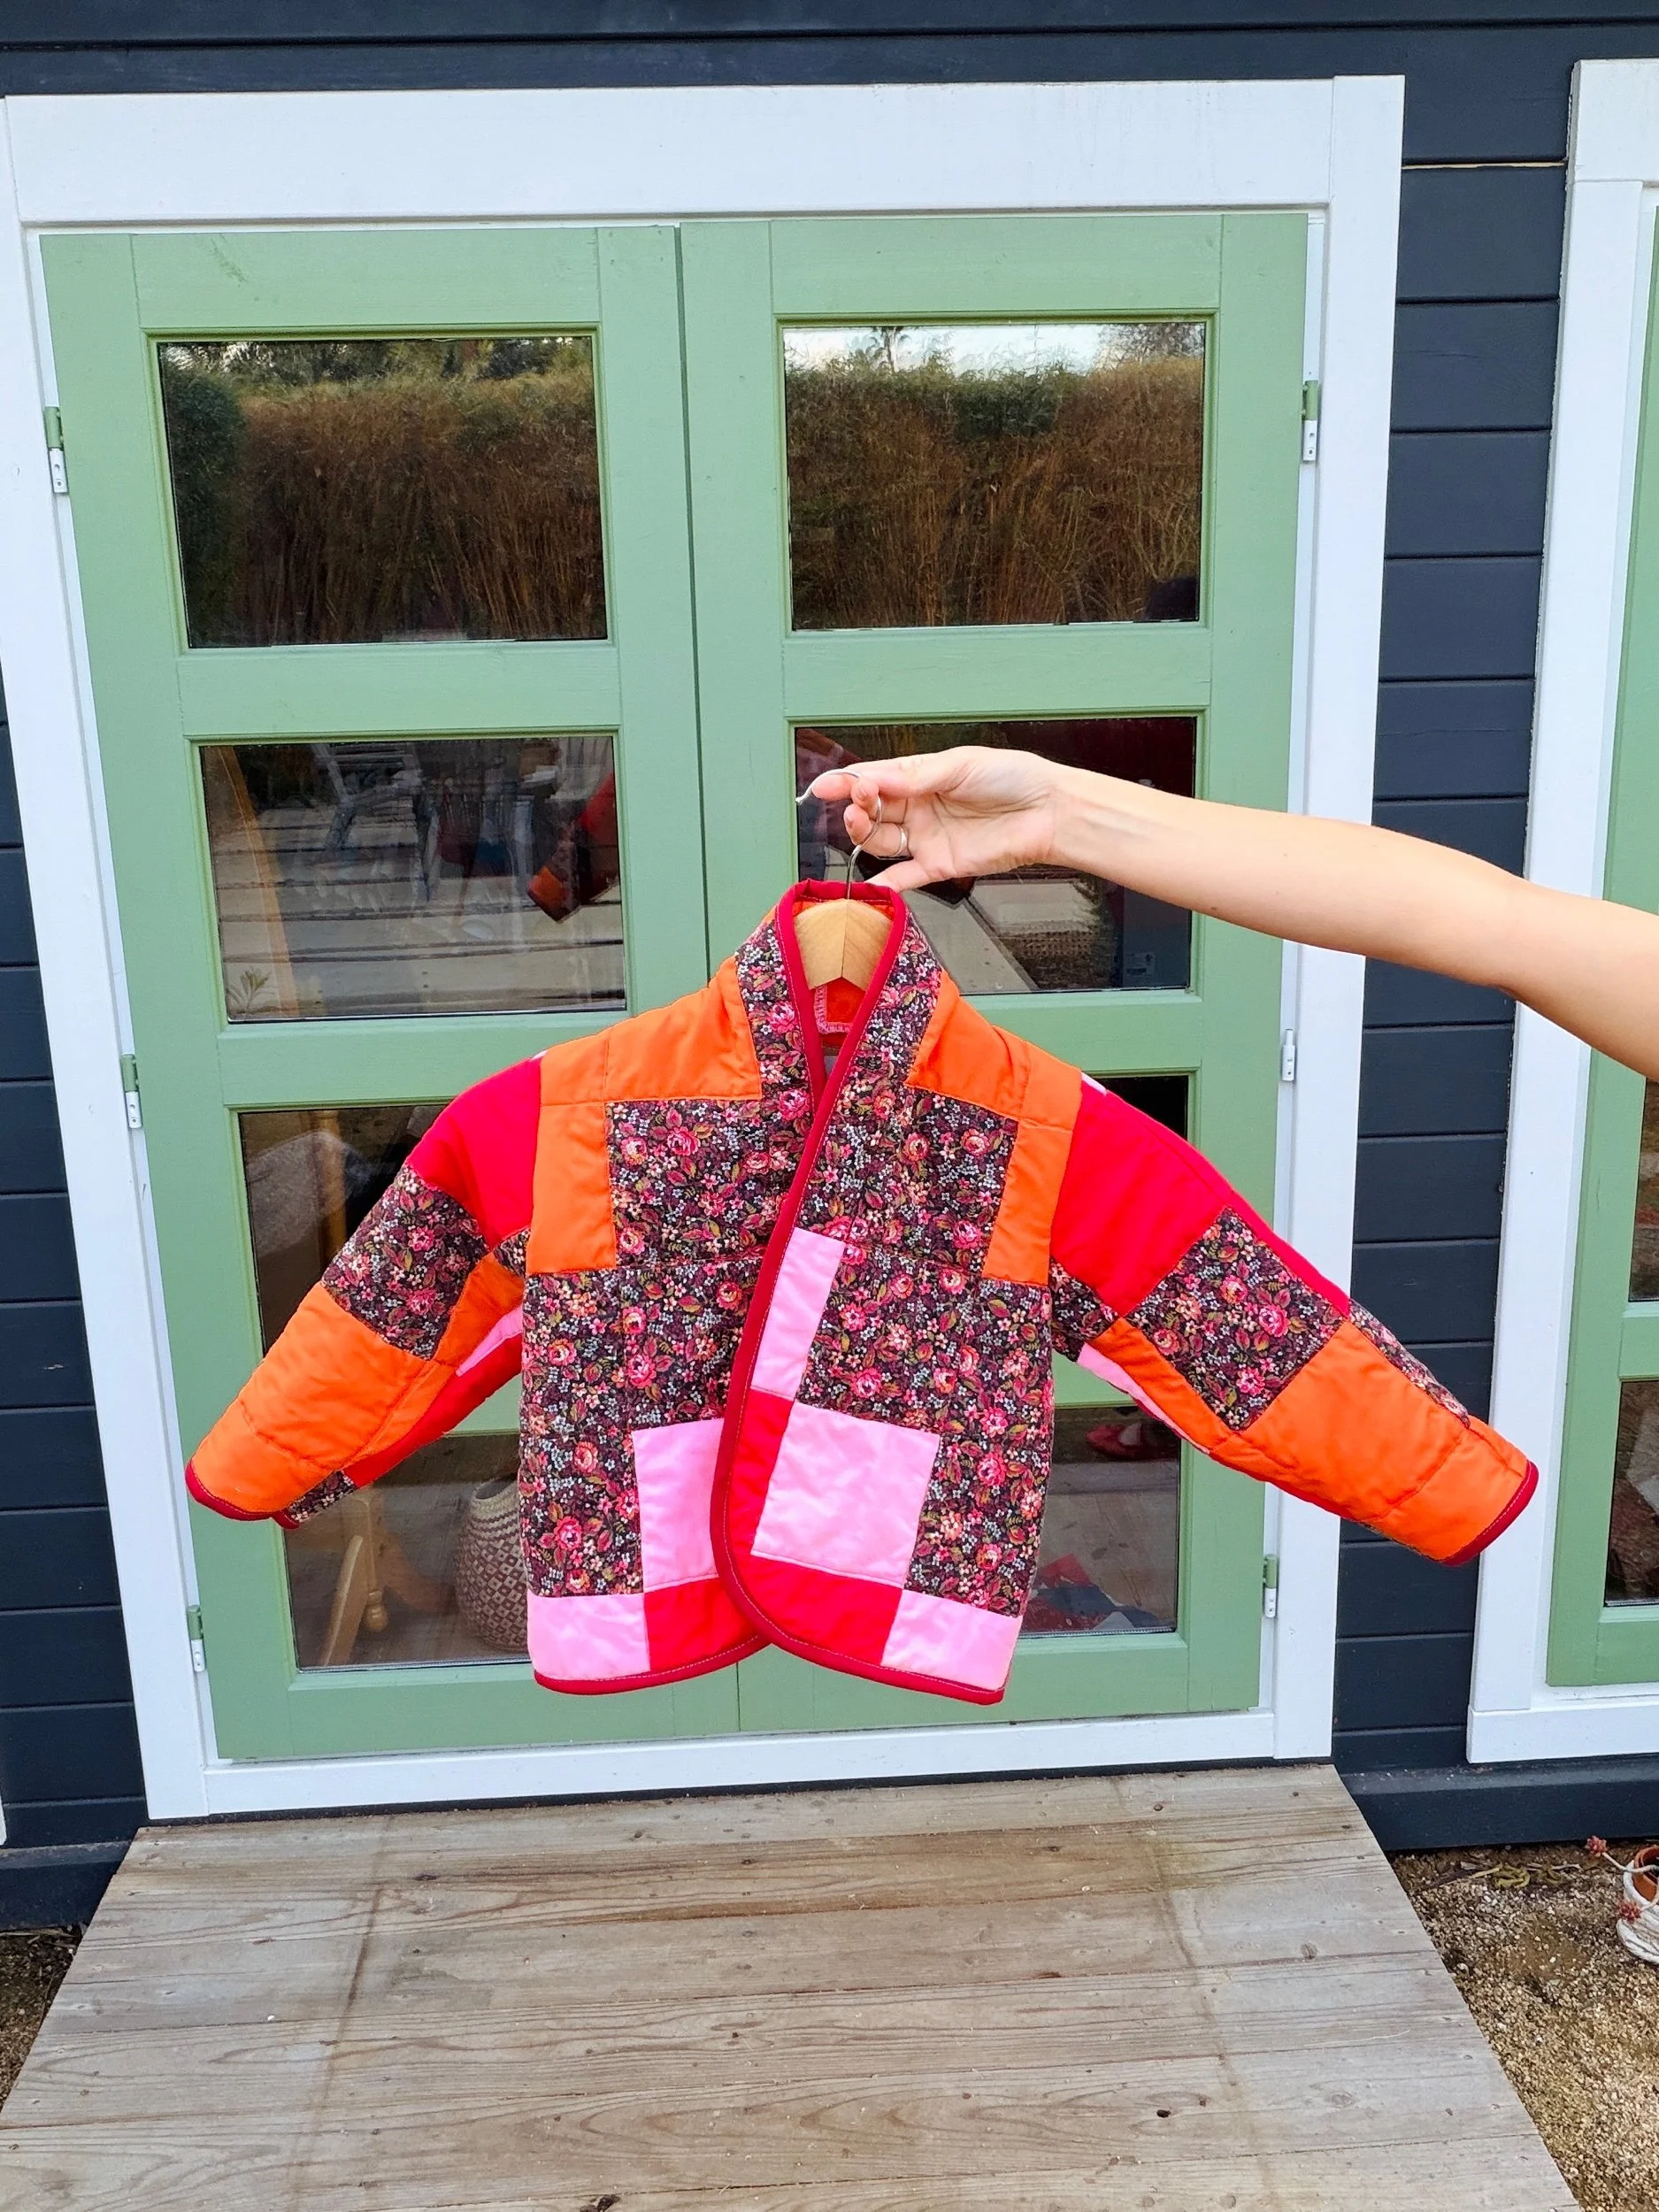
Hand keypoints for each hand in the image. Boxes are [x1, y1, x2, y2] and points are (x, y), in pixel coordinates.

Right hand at [804, 747, 1067, 890]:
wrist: (1048, 811)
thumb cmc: (1013, 778)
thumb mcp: (960, 765)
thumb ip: (916, 777)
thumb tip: (876, 779)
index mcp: (921, 776)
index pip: (875, 778)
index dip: (848, 782)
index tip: (827, 786)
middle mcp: (919, 807)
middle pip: (873, 811)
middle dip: (857, 805)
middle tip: (857, 801)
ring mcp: (928, 837)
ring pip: (881, 840)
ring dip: (864, 834)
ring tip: (859, 823)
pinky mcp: (941, 865)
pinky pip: (905, 877)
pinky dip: (886, 883)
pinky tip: (871, 882)